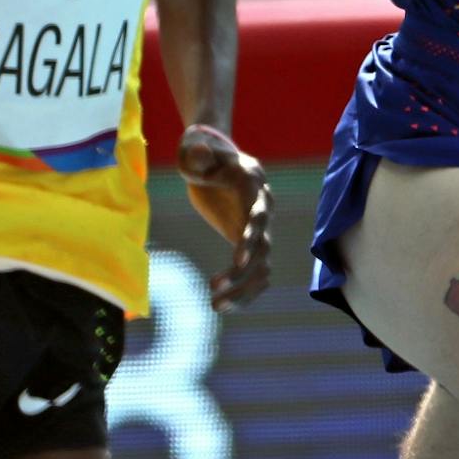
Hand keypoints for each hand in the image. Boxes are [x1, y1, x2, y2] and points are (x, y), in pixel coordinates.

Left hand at [178, 123, 272, 309]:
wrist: (214, 164)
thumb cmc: (202, 156)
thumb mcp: (194, 153)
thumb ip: (197, 154)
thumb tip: (197, 151)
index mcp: (253, 185)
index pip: (259, 216)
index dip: (251, 239)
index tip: (237, 263)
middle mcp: (262, 209)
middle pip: (264, 247)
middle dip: (242, 273)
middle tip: (214, 289)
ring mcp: (258, 229)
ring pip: (263, 267)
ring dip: (244, 290)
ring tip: (216, 307)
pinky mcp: (248, 243)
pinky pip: (255, 273)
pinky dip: (244, 292)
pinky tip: (223, 305)